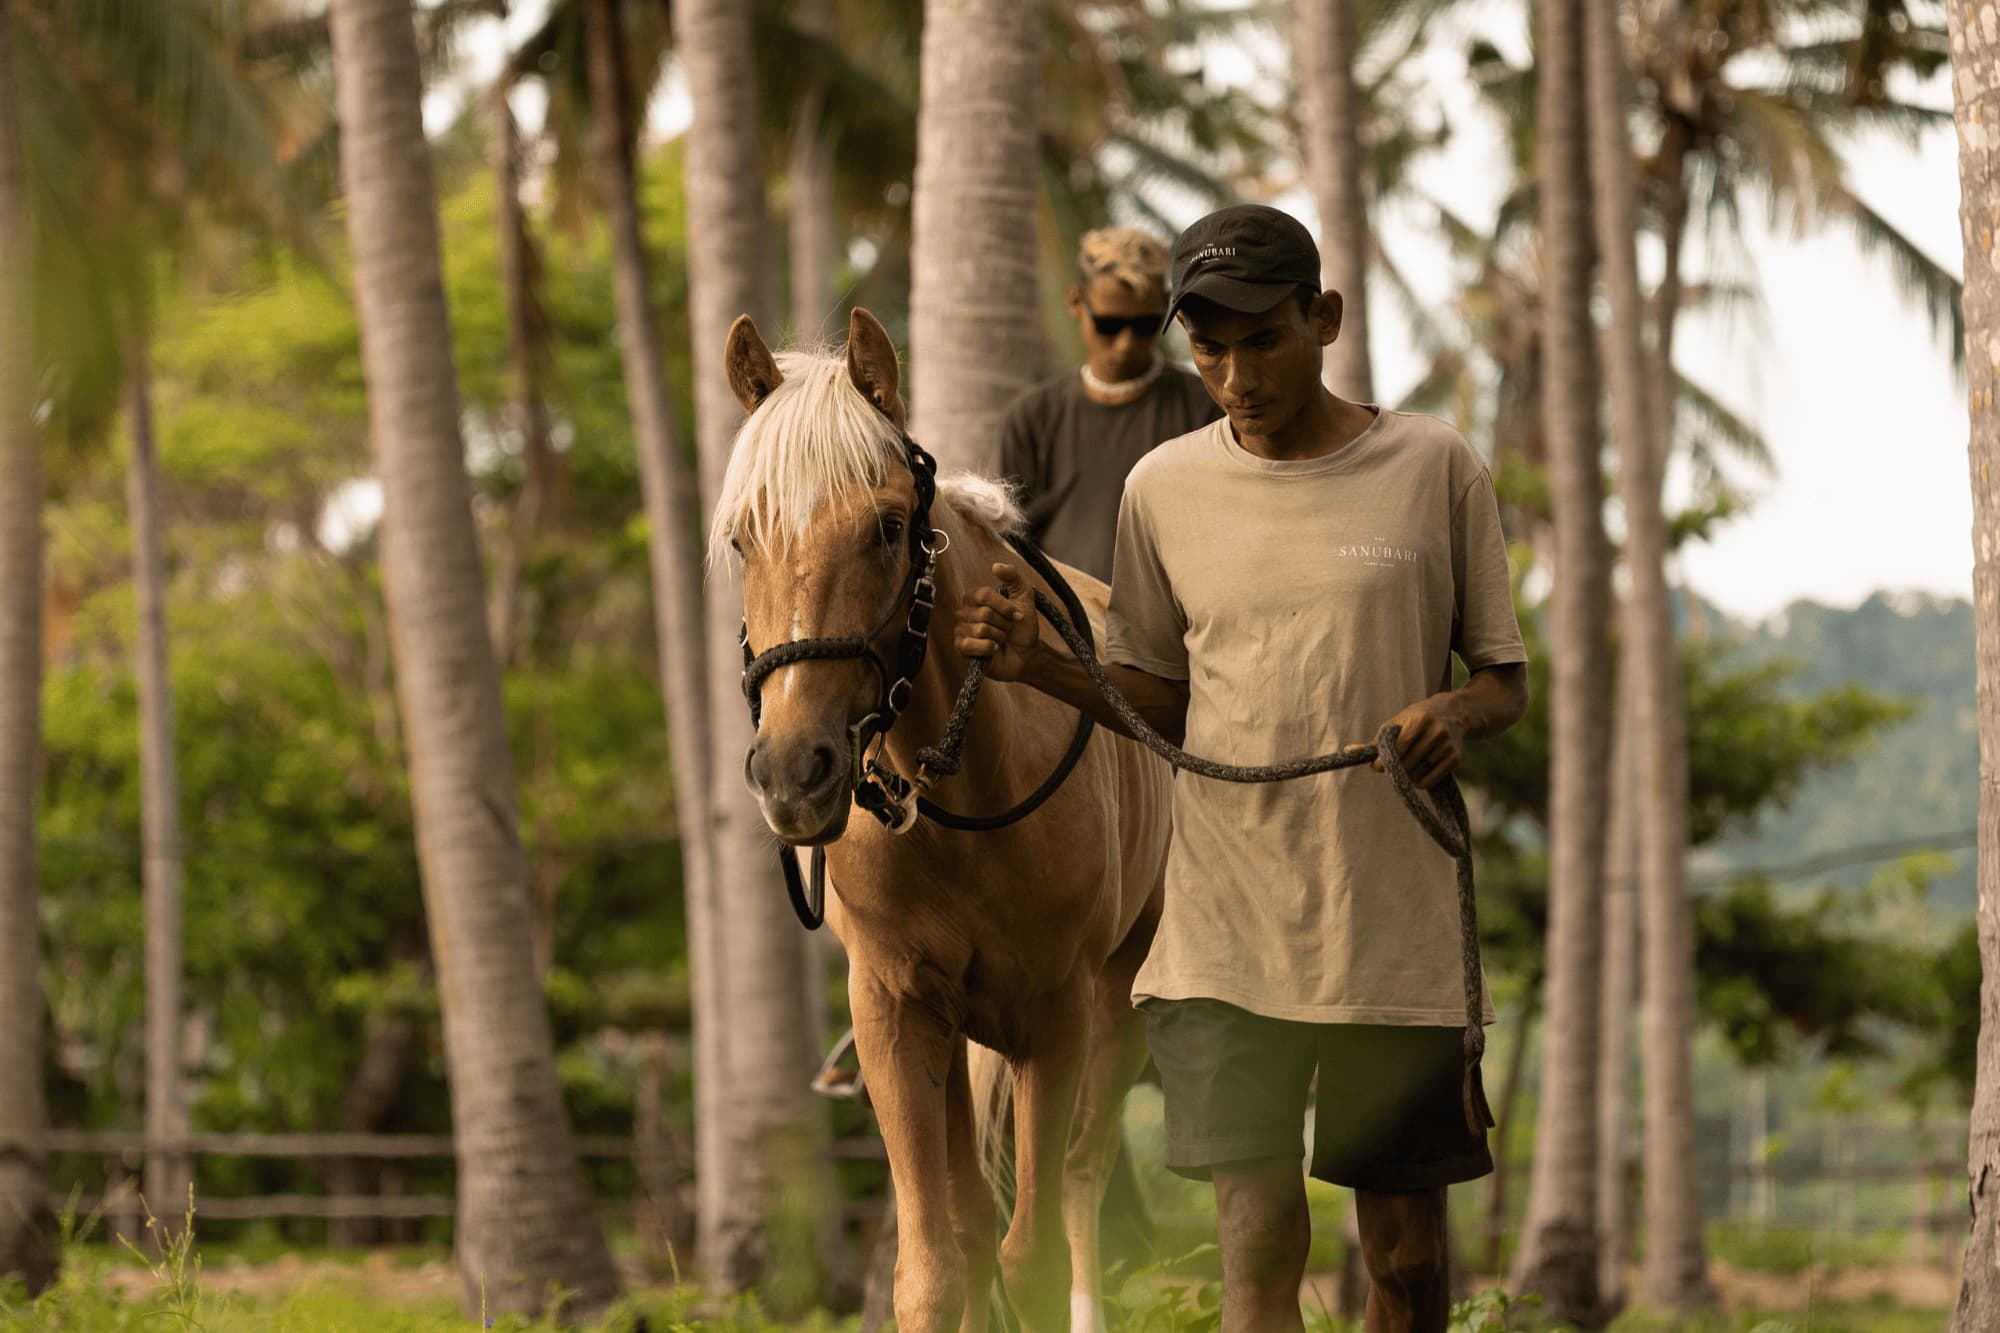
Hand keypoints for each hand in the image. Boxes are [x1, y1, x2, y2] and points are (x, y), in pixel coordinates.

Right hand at [954, 561, 1039, 681]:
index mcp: (975, 598)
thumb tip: (996, 566)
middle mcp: (965, 612)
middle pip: (984, 613)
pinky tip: (994, 649)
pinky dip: (987, 648)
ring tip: (1002, 639)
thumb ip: (1013, 577)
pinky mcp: (961, 649)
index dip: (1004, 607)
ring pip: (980, 629)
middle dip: (1004, 624)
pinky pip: (969, 644)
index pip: (983, 595)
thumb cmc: (1023, 626)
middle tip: (1008, 629)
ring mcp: (961, 630)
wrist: (1026, 654)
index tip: (1018, 615)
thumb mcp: (1024, 597)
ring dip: (999, 636)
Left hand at [1374, 695, 1465, 789]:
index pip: (1399, 747)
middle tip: (1389, 769)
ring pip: (1418, 773)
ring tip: (1404, 769)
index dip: (1384, 760)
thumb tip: (1348, 751)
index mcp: (1420, 720)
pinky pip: (1431, 780)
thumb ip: (1376, 740)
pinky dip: (1419, 783)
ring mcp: (1447, 746)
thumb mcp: (1398, 722)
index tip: (1376, 767)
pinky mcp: (1456, 758)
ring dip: (1406, 776)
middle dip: (1394, 769)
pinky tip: (1414, 778)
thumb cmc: (1419, 718)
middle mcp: (1436, 732)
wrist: (1454, 713)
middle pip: (1408, 762)